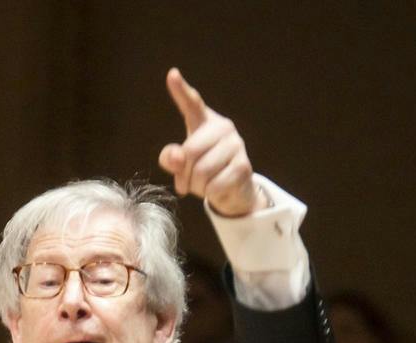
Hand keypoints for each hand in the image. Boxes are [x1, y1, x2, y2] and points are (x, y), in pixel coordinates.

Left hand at [156, 68, 258, 217]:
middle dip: (183, 174)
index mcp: (204, 122)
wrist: (233, 191)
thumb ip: (171, 159)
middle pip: (189, 152)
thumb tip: (176, 157)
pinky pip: (214, 186)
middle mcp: (223, 127)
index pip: (192, 104)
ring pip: (201, 172)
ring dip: (196, 187)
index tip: (172, 74)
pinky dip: (210, 194)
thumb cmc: (203, 172)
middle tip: (186, 182)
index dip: (181, 91)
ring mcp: (236, 145)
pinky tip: (217, 189)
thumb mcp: (181, 166)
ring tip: (203, 185)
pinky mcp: (244, 166)